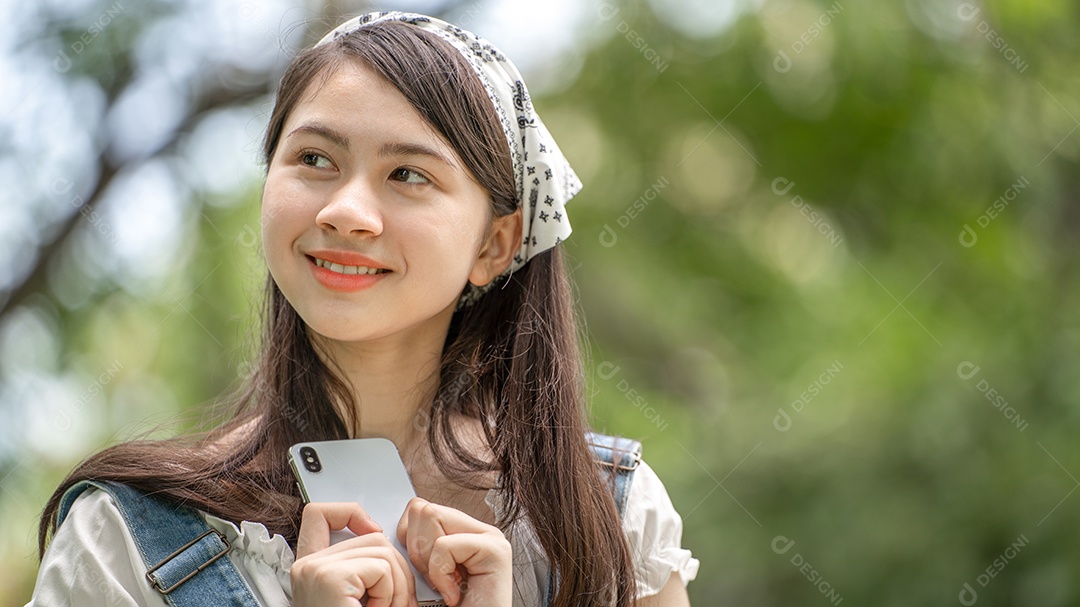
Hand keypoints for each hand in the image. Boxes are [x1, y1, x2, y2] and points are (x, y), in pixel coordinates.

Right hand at [291, 502, 418, 606]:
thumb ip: (361, 566)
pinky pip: (382, 569)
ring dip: (395, 588)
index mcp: (312, 570)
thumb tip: (384, 536)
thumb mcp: (357, 596)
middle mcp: (306, 567)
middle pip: (373, 536)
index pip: (320, 513)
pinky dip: (389, 596)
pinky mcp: (329, 578)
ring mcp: (315, 570)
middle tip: (390, 604)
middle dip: (396, 571)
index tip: (373, 530)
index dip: (351, 512)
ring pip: (384, 551)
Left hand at [397, 498, 512, 606]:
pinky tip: (454, 594)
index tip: (421, 572)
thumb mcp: (423, 573)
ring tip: (445, 585)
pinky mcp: (495, 551)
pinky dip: (440, 576)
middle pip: (422, 508)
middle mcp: (478, 530)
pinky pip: (444, 546)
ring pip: (431, 518)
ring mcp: (490, 538)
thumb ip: (416, 543)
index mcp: (462, 532)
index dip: (406, 540)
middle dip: (415, 549)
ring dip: (428, 562)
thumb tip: (387, 526)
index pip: (418, 508)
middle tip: (434, 580)